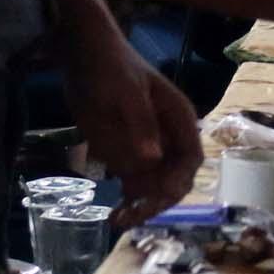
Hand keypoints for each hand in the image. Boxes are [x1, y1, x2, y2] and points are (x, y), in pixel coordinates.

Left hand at [62, 29, 203, 226]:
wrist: (83, 53)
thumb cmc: (110, 68)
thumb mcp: (126, 94)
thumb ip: (140, 126)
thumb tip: (152, 160)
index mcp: (178, 119)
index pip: (190, 159)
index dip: (178, 180)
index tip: (157, 197)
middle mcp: (168, 136)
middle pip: (175, 178)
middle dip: (157, 200)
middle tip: (131, 216)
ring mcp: (149, 145)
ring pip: (155, 185)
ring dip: (141, 205)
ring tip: (117, 220)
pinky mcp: (127, 150)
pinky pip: (135, 181)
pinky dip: (128, 199)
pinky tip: (114, 212)